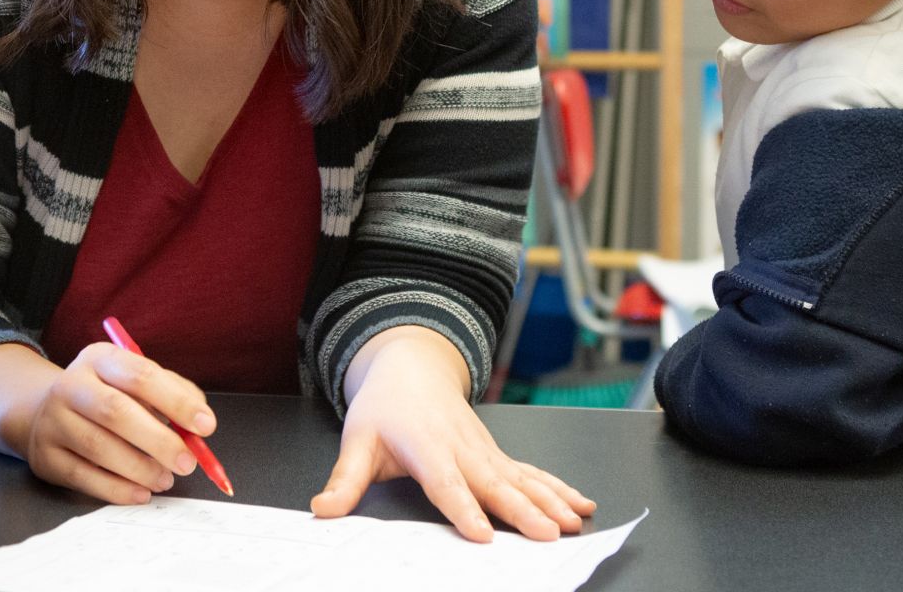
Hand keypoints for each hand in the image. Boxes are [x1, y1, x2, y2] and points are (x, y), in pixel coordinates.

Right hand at [0, 340, 213, 504]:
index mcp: (100, 359)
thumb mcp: (136, 382)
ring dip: (140, 469)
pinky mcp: (46, 456)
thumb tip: (200, 422)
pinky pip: (84, 477)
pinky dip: (117, 490)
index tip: (205, 425)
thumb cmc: (107, 397)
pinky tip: (141, 493)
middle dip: (159, 441)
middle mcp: (72, 385)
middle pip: (116, 412)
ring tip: (165, 478)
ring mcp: (53, 421)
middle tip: (187, 462)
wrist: (47, 413)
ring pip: (99, 447)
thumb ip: (173, 394)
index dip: (176, 401)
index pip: (140, 375)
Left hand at [309, 327, 594, 542]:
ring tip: (573, 523)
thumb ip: (344, 480)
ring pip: (522, 478)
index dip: (463, 508)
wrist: (411, 368)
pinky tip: (581, 504)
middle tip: (547, 535)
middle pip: (494, 483)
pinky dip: (559, 488)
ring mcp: (485, 451)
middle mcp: (462, 449)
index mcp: (426, 447)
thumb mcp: (357, 441)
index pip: (446, 483)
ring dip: (550, 500)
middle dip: (522, 510)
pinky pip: (532, 472)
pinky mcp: (497, 454)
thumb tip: (321, 510)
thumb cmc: (384, 407)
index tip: (482, 534)